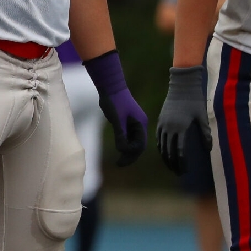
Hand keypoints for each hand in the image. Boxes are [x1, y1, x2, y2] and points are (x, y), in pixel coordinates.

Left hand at [83, 50, 147, 166]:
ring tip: (119, 160)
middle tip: (119, 164)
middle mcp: (140, 124)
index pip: (140, 145)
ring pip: (133, 141)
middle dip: (130, 155)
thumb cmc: (114, 101)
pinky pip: (128, 135)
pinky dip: (124, 143)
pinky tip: (118, 148)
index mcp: (140, 124)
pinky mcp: (128, 120)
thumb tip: (123, 150)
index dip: (131, 155)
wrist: (110, 86)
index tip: (121, 161)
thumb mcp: (116, 119)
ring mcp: (134, 122)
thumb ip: (120, 134)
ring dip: (127, 150)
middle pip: (138, 145)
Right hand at [156, 65, 209, 175]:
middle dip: (173, 164)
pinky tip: (164, 153)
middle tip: (178, 173)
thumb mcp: (202, 116)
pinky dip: (160, 147)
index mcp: (181, 128)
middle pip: (169, 151)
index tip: (185, 171)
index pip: (180, 151)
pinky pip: (158, 138)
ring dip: (165, 158)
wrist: (181, 87)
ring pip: (161, 146)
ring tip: (170, 166)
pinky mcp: (160, 120)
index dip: (182, 163)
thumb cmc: (195, 101)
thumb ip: (206, 133)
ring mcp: (163, 124)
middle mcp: (170, 128)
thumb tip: (209, 148)